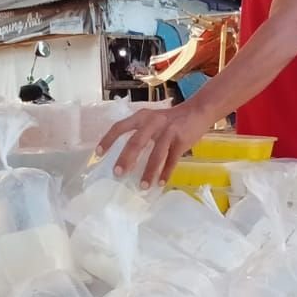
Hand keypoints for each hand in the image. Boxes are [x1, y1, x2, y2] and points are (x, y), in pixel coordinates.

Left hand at [96, 102, 216, 189]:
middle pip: (136, 142)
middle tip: (118, 174)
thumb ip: (140, 133)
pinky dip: (166, 172)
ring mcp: (169, 131)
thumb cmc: (170, 119)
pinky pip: (172, 160)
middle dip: (126, 159)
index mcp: (142, 116)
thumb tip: (124, 158)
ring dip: (149, 171)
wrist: (198, 110)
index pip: (120, 127)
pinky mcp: (182, 140)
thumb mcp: (152, 119)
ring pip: (156, 154)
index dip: (108, 140)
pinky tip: (160, 183)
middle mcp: (154, 122)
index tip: (98, 154)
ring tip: (143, 186)